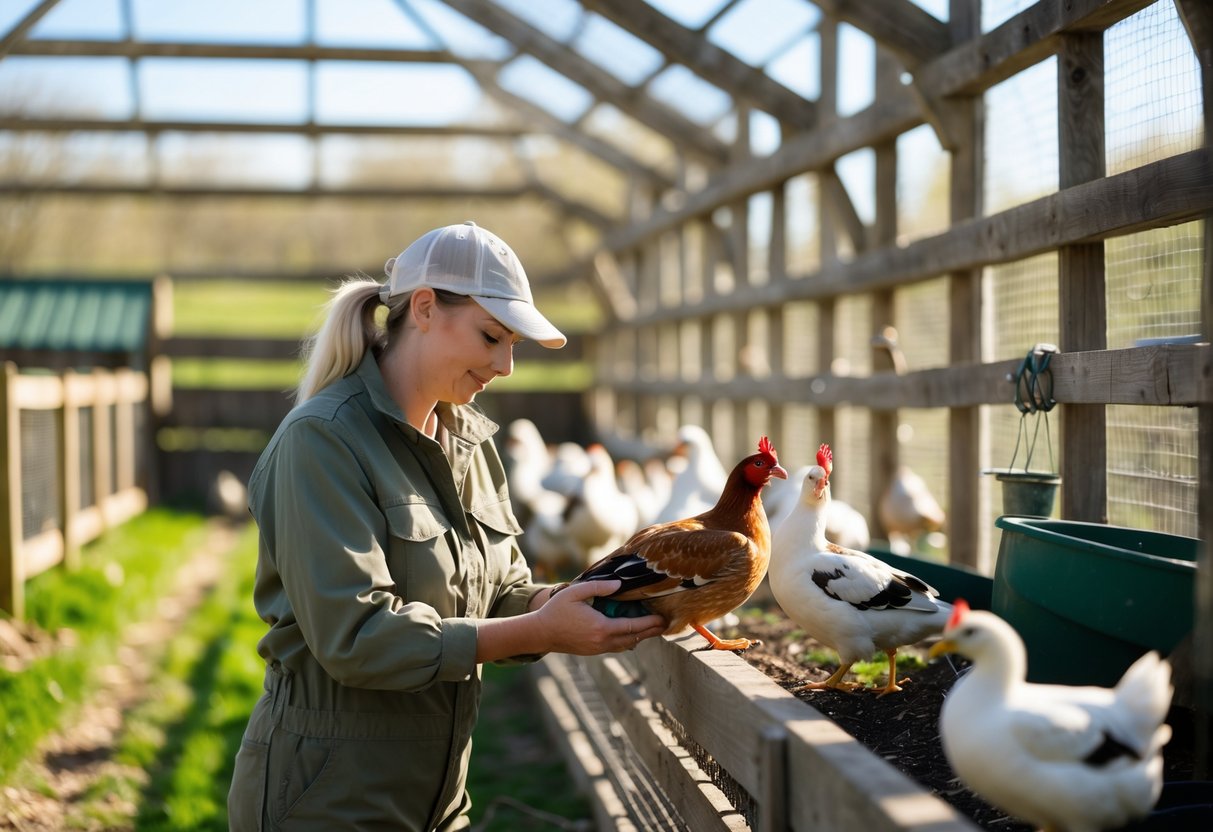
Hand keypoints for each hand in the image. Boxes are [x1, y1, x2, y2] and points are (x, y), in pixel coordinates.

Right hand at [535, 579, 665, 655]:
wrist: (540, 633)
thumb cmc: (556, 610)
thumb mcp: (575, 592)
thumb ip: (598, 587)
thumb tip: (619, 585)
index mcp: (601, 627)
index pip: (633, 626)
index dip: (650, 623)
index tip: (663, 618)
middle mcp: (603, 641)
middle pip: (634, 638)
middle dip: (651, 632)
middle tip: (665, 624)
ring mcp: (598, 649)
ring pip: (626, 645)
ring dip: (640, 637)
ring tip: (652, 628)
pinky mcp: (593, 652)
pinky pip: (616, 647)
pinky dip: (628, 640)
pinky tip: (632, 633)